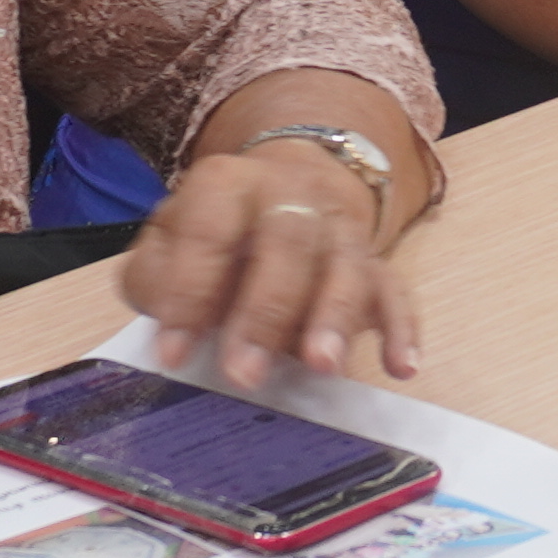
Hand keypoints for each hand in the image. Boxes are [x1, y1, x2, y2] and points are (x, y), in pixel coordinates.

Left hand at [128, 144, 423, 392]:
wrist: (284, 188)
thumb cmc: (215, 230)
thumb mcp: (168, 241)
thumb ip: (156, 278)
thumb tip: (172, 328)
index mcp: (227, 183)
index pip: (209, 230)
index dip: (189, 291)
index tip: (174, 355)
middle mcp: (290, 194)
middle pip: (287, 242)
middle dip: (265, 312)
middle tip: (245, 374)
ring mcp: (338, 226)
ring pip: (345, 262)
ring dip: (334, 316)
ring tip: (322, 366)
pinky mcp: (374, 259)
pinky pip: (395, 289)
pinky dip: (401, 327)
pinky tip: (400, 366)